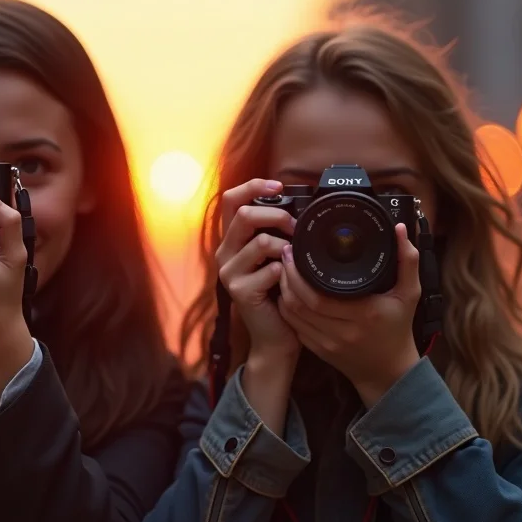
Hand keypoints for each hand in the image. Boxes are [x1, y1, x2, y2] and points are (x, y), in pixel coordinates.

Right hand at [216, 179, 300, 364]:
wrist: (276, 336)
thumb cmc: (279, 294)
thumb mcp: (275, 256)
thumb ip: (276, 232)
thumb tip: (297, 206)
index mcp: (232, 240)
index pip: (230, 199)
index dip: (253, 186)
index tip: (279, 185)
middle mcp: (224, 253)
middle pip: (243, 214)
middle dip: (277, 215)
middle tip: (296, 227)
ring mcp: (229, 273)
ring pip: (260, 241)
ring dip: (285, 247)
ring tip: (295, 260)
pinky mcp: (239, 291)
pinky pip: (270, 269)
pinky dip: (287, 273)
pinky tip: (289, 284)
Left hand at [278, 223, 422, 406]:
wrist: (389, 372)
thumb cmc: (399, 329)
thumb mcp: (410, 294)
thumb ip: (407, 261)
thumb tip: (401, 229)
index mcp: (364, 314)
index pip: (317, 296)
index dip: (298, 275)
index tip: (295, 251)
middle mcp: (342, 331)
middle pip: (299, 303)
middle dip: (287, 277)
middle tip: (285, 255)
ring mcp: (327, 343)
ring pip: (292, 315)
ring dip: (283, 291)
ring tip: (283, 270)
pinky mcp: (317, 350)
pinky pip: (294, 326)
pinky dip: (286, 308)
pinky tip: (286, 292)